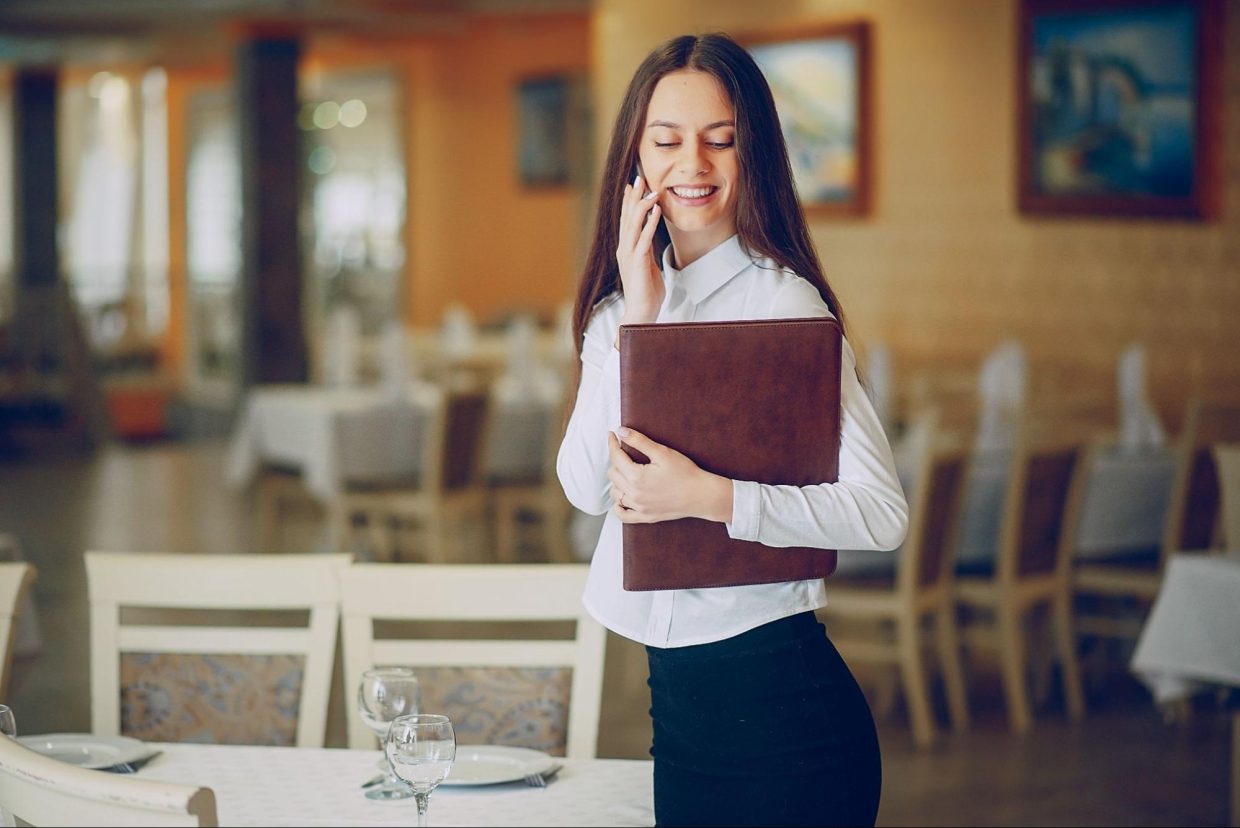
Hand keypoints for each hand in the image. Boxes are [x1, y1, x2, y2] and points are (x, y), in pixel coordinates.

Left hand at [607, 427, 732, 523]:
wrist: (701, 495)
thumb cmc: (686, 473)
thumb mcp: (662, 453)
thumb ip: (639, 441)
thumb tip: (621, 431)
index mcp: (637, 477)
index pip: (616, 457)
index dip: (612, 443)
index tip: (612, 435)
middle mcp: (634, 494)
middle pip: (613, 474)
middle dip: (616, 460)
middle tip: (625, 451)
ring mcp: (639, 508)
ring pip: (615, 493)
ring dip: (616, 480)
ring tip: (626, 471)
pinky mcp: (645, 517)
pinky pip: (623, 515)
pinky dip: (618, 506)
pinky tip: (622, 497)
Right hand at [615, 175, 663, 327]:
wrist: (641, 313)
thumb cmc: (646, 292)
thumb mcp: (647, 266)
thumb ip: (646, 251)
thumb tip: (649, 239)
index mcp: (626, 249)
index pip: (627, 221)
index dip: (629, 202)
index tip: (633, 185)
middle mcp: (624, 249)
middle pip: (627, 218)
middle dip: (633, 197)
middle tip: (639, 178)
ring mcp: (629, 256)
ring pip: (634, 225)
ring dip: (642, 206)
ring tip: (651, 190)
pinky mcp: (637, 263)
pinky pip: (644, 239)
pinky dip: (650, 223)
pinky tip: (656, 211)